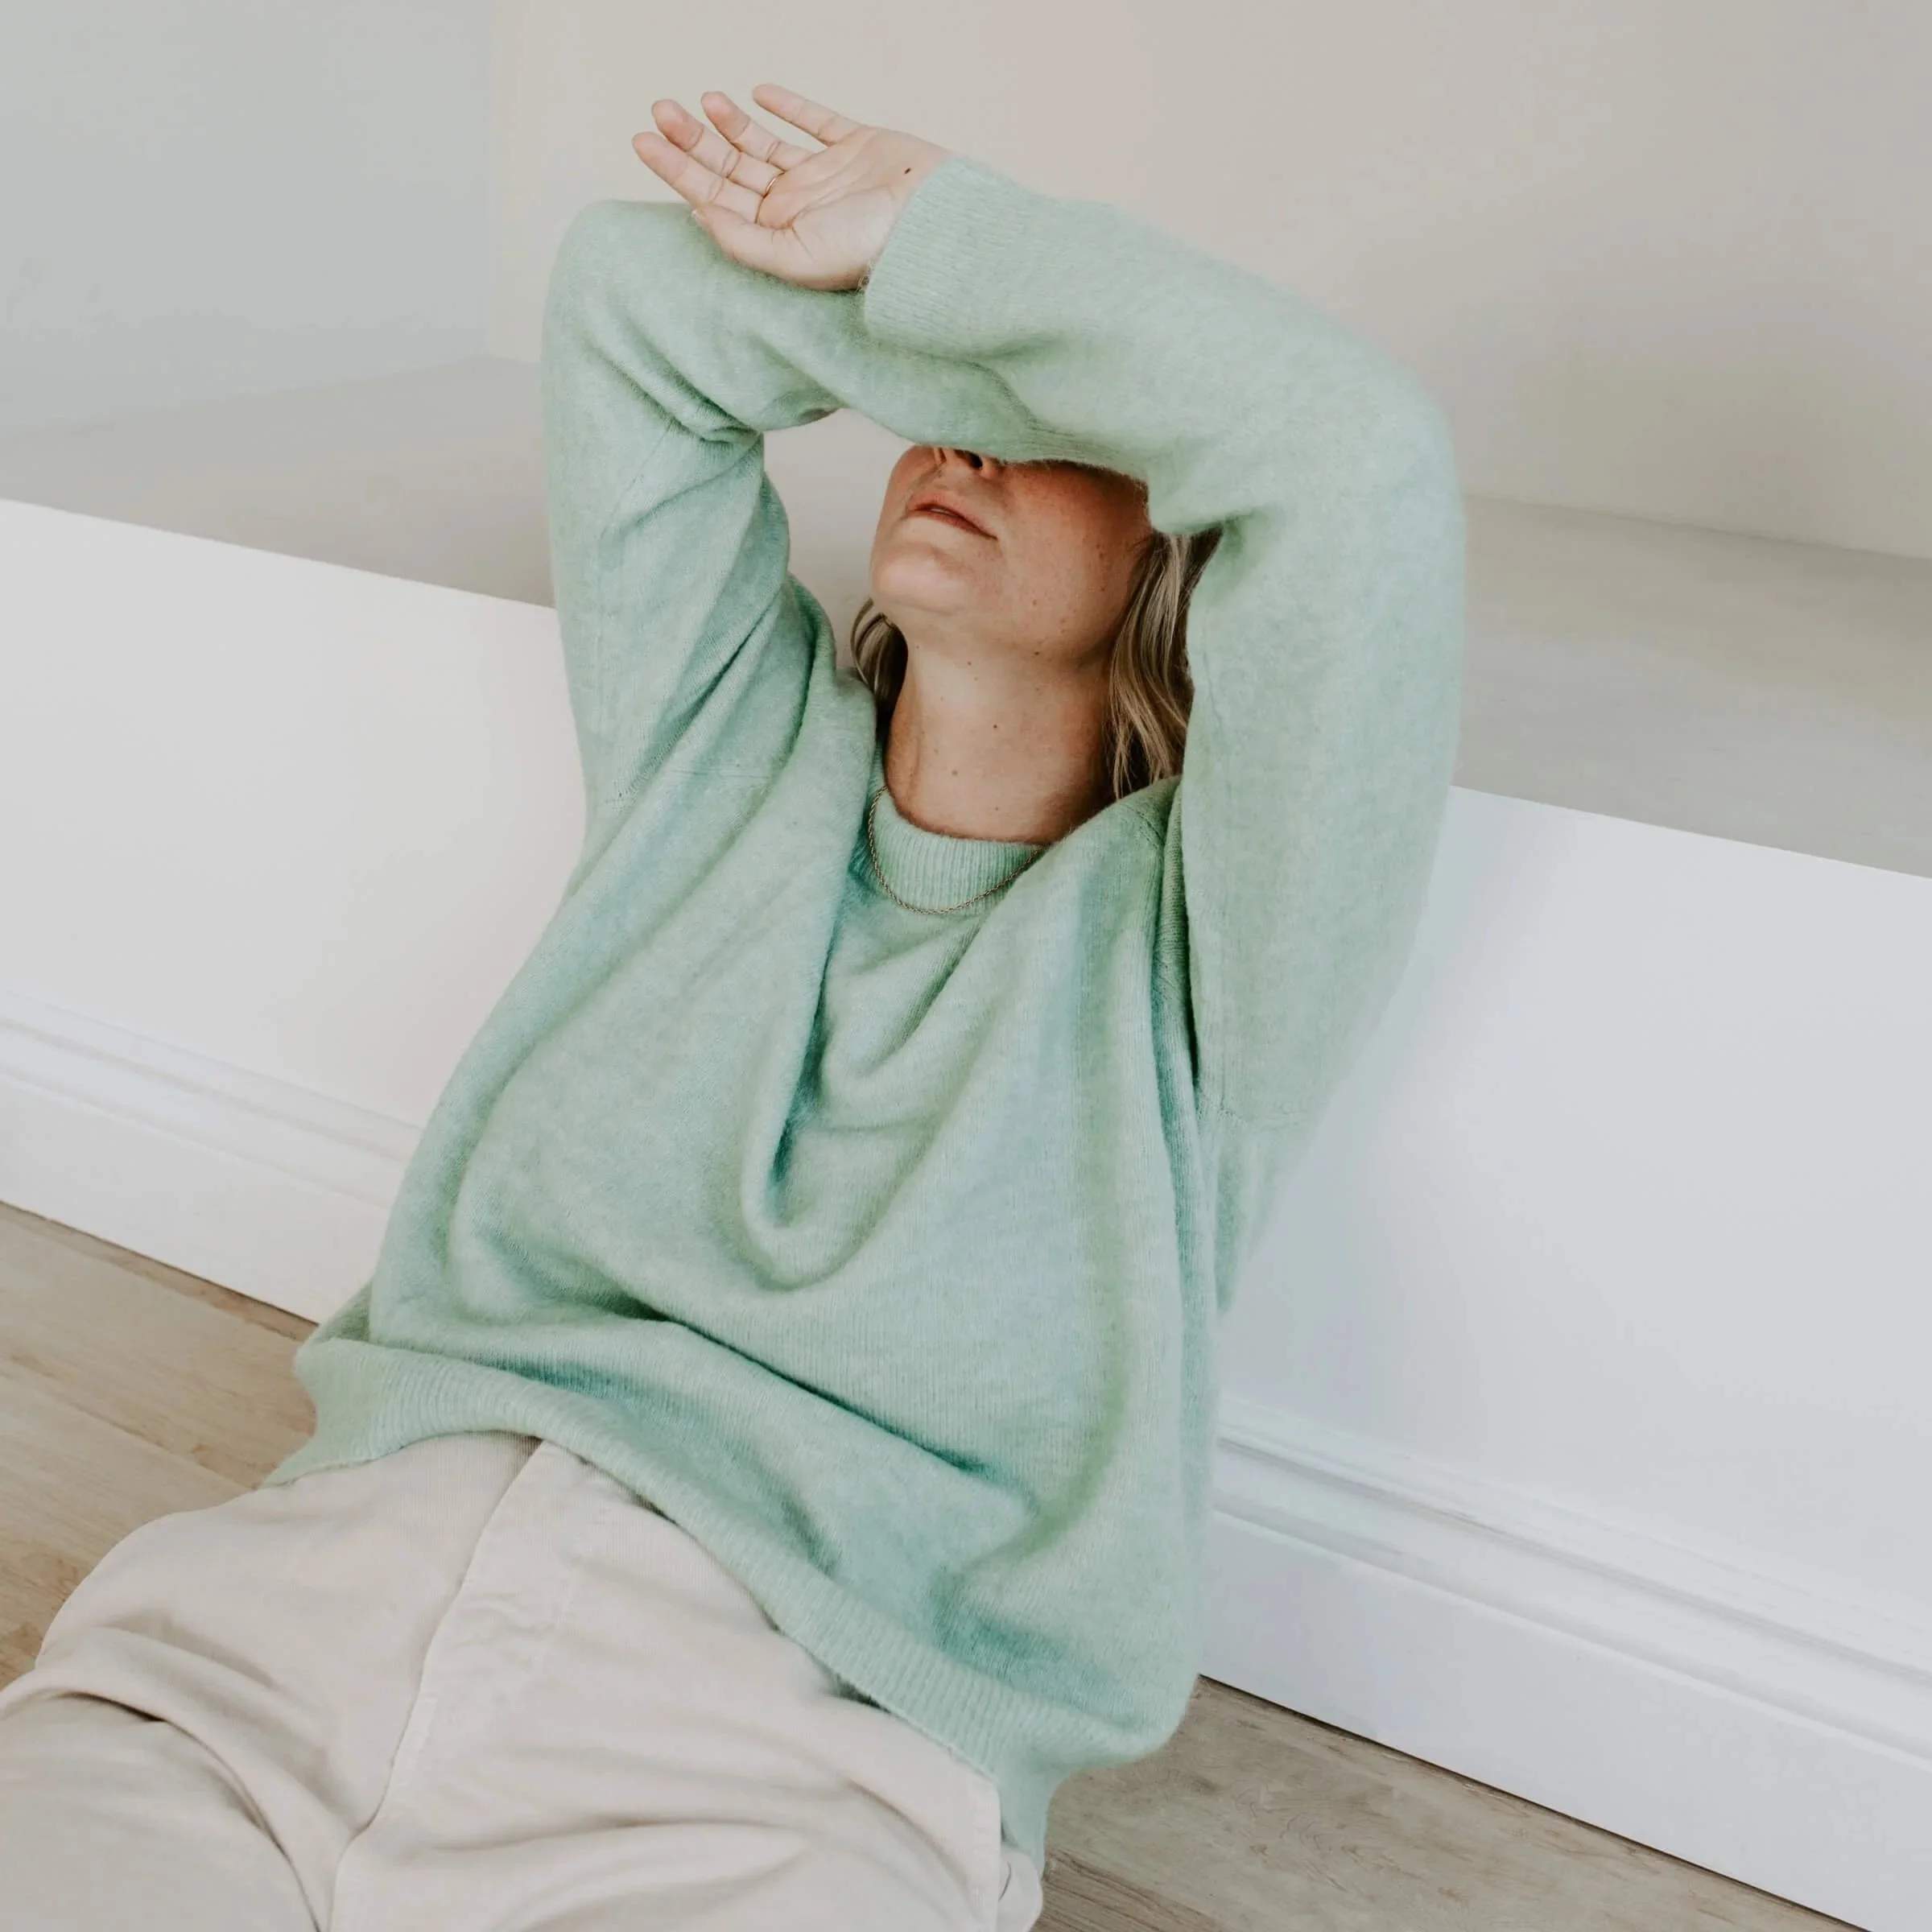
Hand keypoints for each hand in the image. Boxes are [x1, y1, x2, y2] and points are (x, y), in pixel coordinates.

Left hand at [632, 85, 951, 290]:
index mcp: (779, 236)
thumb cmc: (869, 251)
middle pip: (732, 170)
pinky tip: (757, 94)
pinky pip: (816, 123)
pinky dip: (788, 107)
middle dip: (692, 141)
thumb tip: (697, 214)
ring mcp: (828, 176)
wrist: (935, 224)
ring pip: (764, 145)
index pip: (715, 199)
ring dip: (728, 124)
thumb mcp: (793, 257)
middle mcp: (798, 207)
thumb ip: (742, 240)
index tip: (643, 140)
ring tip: (699, 100)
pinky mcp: (859, 147)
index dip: (677, 170)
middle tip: (659, 110)